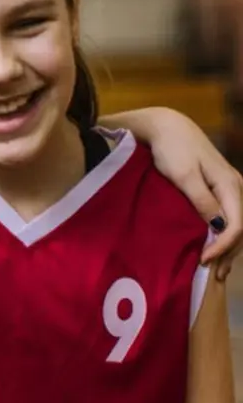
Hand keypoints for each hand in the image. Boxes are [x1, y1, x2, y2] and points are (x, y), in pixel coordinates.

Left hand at [142, 110, 242, 278]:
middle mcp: (236, 188)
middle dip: (228, 253)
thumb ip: (201, 200)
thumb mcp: (183, 175)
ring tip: (215, 271)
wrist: (166, 127)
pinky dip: (221, 237)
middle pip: (240, 229)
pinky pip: (225, 218)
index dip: (223, 247)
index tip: (204, 262)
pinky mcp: (217, 190)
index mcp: (231, 186)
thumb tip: (218, 227)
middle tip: (212, 276)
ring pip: (234, 225)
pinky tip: (213, 250)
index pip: (237, 225)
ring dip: (227, 248)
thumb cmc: (172, 149)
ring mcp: (228, 189)